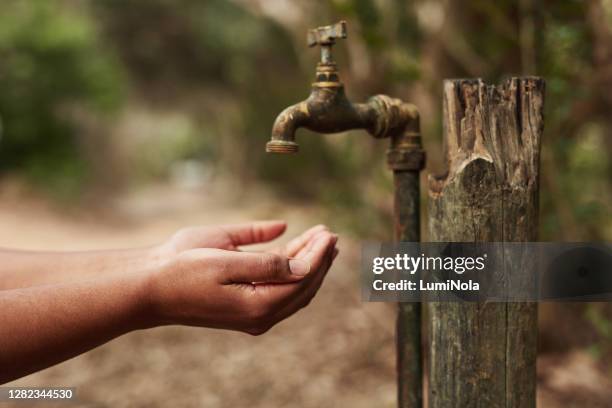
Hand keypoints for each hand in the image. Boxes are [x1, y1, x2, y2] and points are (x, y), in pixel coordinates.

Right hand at [148, 224, 337, 334]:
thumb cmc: (183, 270)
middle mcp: (260, 315)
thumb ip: (265, 262)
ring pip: (292, 288)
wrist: (150, 287)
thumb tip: (301, 263)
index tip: (329, 234)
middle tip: (330, 234)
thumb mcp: (224, 260)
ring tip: (320, 239)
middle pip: (303, 287)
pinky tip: (295, 247)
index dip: (318, 256)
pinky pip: (276, 287)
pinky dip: (289, 267)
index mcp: (258, 306)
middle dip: (319, 260)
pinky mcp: (245, 305)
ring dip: (307, 263)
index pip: (302, 280)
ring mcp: (253, 313)